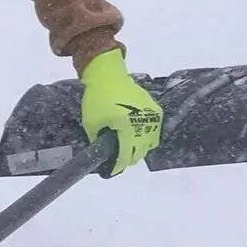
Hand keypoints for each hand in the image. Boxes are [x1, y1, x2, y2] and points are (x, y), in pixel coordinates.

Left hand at [79, 49, 162, 175]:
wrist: (108, 75)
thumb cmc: (97, 98)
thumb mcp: (90, 123)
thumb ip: (97, 141)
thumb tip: (102, 154)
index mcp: (127, 128)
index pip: (126, 155)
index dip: (119, 167)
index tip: (111, 171)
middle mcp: (144, 124)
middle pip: (140, 152)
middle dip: (128, 158)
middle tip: (118, 158)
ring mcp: (153, 116)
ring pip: (150, 143)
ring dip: (139, 148)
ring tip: (128, 146)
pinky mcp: (156, 109)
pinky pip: (155, 131)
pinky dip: (146, 136)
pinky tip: (136, 134)